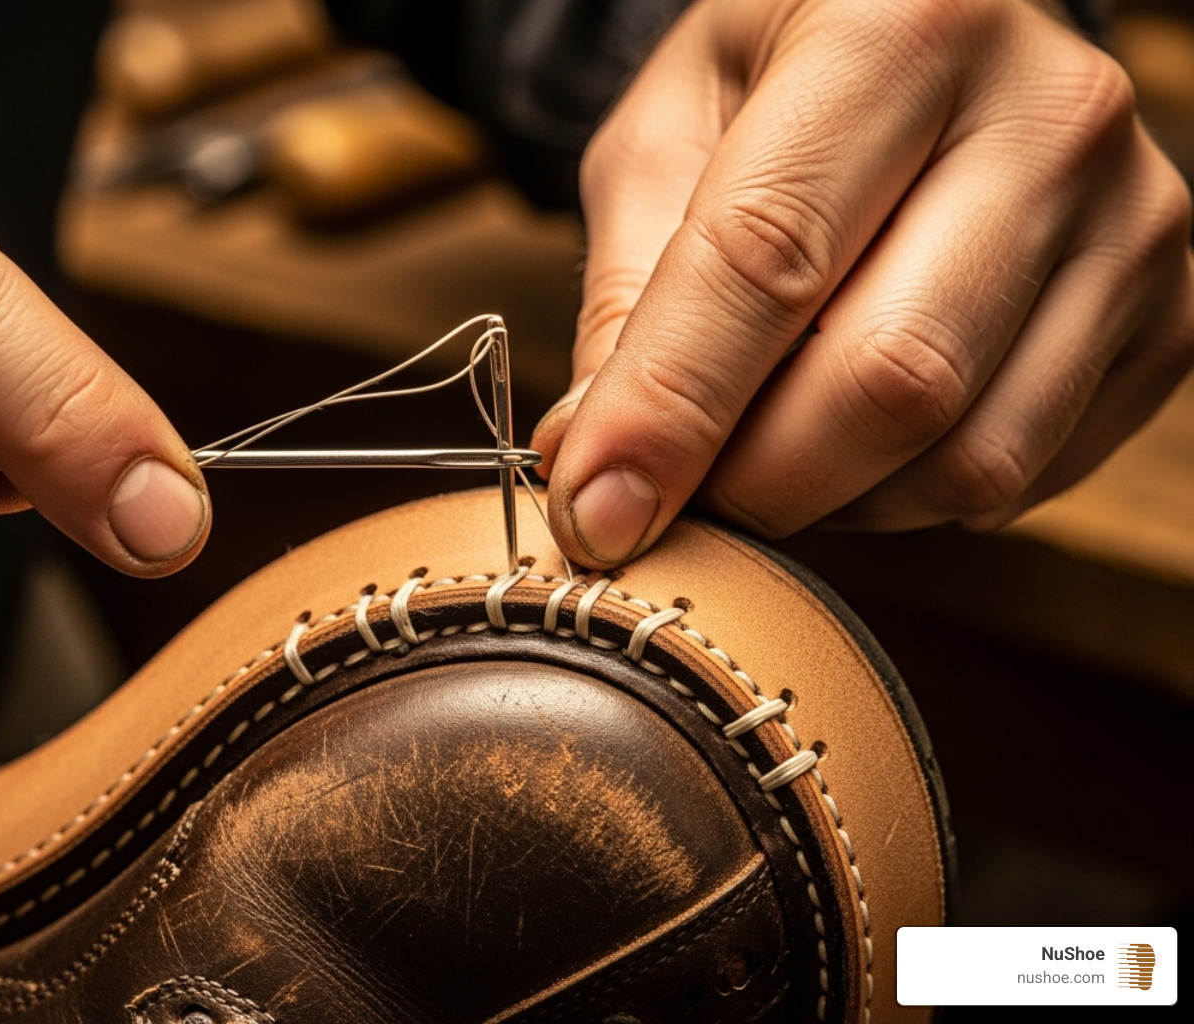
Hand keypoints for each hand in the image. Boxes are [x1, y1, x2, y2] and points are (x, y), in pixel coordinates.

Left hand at [533, 0, 1193, 567]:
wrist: (930, 46)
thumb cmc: (774, 85)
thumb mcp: (663, 140)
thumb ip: (631, 302)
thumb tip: (602, 474)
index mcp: (898, 27)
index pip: (769, 257)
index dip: (672, 408)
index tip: (600, 514)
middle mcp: (1047, 113)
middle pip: (889, 379)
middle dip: (756, 478)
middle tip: (685, 489)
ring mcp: (1133, 219)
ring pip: (967, 456)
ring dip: (837, 499)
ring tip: (775, 444)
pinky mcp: (1169, 315)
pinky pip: (1022, 478)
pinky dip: (914, 497)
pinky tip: (868, 436)